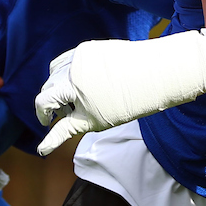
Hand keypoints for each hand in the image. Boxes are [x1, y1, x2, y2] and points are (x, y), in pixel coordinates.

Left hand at [35, 32, 205, 154]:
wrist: (163, 72)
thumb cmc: (144, 64)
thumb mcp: (111, 57)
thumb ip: (92, 69)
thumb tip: (83, 87)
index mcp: (80, 55)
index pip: (56, 67)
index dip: (60, 80)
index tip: (66, 90)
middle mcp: (75, 73)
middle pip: (50, 85)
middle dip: (55, 97)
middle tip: (65, 106)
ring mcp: (81, 94)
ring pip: (50, 103)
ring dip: (52, 111)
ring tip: (57, 119)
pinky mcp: (91, 116)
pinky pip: (63, 128)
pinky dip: (51, 140)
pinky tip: (42, 149)